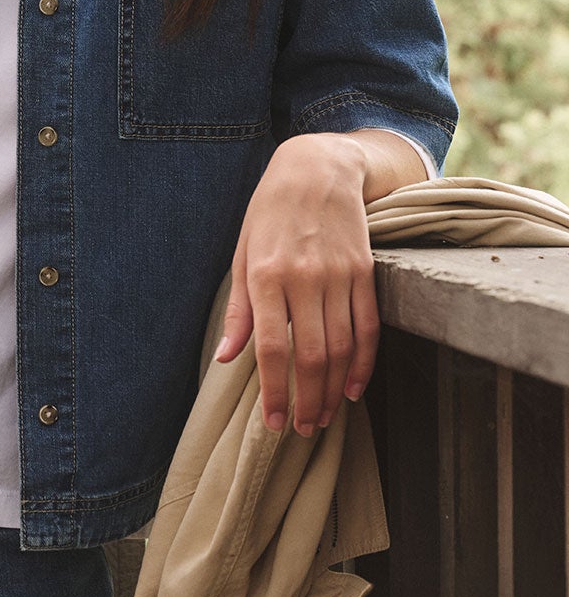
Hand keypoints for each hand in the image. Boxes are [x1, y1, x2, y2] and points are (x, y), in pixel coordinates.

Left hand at [212, 134, 378, 435]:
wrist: (318, 167)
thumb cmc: (270, 213)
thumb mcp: (243, 254)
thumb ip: (239, 310)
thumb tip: (227, 358)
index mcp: (267, 276)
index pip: (272, 348)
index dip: (276, 392)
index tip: (275, 422)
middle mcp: (305, 278)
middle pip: (312, 356)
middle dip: (308, 401)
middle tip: (303, 429)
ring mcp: (340, 275)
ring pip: (342, 348)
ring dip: (334, 390)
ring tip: (325, 417)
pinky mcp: (366, 272)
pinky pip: (369, 327)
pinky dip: (364, 363)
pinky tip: (354, 388)